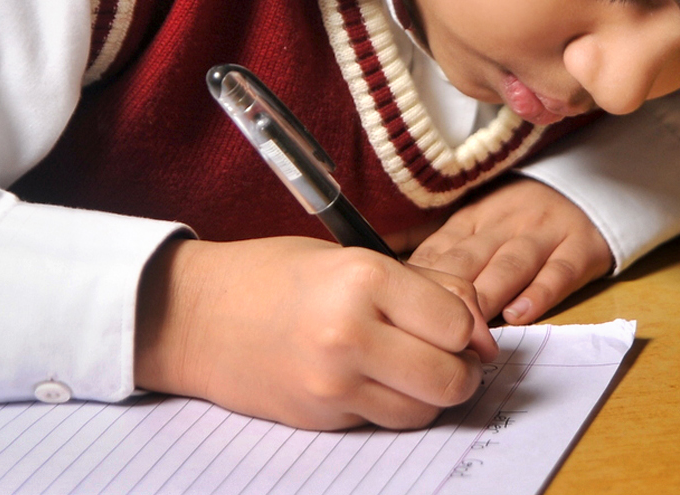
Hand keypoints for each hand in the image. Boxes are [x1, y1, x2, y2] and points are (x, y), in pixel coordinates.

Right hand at [135, 236, 496, 429]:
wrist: (196, 314)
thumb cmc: (275, 275)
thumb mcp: (354, 257)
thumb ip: (426, 288)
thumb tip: (483, 332)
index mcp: (364, 279)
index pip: (457, 323)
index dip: (469, 327)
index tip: (461, 324)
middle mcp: (350, 334)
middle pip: (450, 378)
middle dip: (462, 369)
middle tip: (449, 353)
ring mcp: (333, 383)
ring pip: (425, 410)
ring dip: (431, 394)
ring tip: (411, 366)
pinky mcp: (321, 416)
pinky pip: (386, 422)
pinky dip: (394, 406)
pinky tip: (374, 378)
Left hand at [409, 178, 613, 324]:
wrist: (587, 187)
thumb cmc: (520, 218)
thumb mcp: (477, 221)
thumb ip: (440, 250)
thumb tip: (391, 275)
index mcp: (475, 219)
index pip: (440, 248)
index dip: (419, 280)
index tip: (399, 308)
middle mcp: (506, 224)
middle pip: (471, 259)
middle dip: (447, 293)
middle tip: (427, 327)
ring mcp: (544, 235)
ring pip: (511, 266)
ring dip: (488, 295)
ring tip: (470, 327)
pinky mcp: (580, 249)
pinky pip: (559, 272)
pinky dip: (540, 294)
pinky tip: (520, 314)